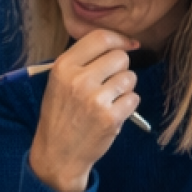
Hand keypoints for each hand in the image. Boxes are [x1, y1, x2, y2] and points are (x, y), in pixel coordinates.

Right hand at [26, 30, 142, 191]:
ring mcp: (95, 99)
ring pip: (130, 78)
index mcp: (63, 67)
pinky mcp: (110, 118)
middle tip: (109, 83)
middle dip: (121, 68)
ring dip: (125, 88)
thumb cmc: (61, 115)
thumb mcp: (58, 82)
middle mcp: (78, 80)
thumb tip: (122, 44)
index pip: (100, 37)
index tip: (128, 45)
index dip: (119, 39)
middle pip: (120, 57)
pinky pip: (134, 99)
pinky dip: (128, 106)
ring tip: (109, 100)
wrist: (57, 154)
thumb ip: (82, 61)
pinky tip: (113, 113)